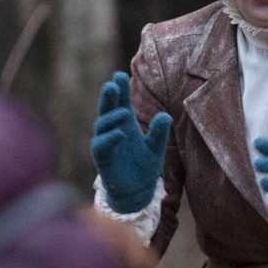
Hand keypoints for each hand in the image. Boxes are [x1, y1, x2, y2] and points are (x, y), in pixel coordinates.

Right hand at [91, 71, 171, 213]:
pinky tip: (121, 133)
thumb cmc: (144, 167)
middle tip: (112, 83)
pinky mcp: (102, 158)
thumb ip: (159, 132)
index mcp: (125, 124)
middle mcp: (113, 130)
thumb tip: (165, 115)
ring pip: (103, 124)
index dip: (121, 89)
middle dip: (109, 96)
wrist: (137, 192)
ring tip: (124, 112)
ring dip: (112, 117)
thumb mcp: (156, 148)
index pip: (121, 102)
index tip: (120, 75)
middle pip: (108, 109)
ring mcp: (106, 143)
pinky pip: (102, 145)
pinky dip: (110, 138)